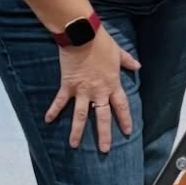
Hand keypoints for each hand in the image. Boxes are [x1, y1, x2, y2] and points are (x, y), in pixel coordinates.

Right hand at [45, 27, 139, 151]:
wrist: (82, 35)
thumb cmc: (102, 42)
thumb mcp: (118, 52)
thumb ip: (127, 61)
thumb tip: (137, 66)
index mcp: (112, 84)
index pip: (121, 106)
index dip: (125, 119)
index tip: (127, 131)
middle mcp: (98, 91)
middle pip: (102, 117)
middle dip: (104, 134)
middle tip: (104, 149)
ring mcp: (82, 90)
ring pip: (80, 116)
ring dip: (77, 131)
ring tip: (73, 145)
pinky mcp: (68, 85)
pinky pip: (60, 101)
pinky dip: (53, 110)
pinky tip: (48, 120)